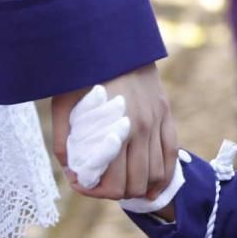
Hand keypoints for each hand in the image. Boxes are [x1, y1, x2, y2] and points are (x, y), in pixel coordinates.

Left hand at [52, 64, 176, 199]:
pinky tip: (153, 187)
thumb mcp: (64, 108)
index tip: (81, 183)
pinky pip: (172, 154)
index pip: (113, 183)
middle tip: (100, 184)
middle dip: (115, 192)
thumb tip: (74, 170)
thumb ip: (66, 142)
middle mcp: (141, 130)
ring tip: (124, 185)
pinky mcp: (166, 116)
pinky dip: (164, 176)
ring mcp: (157, 123)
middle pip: (136, 183)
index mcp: (116, 131)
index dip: (94, 191)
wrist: (116, 45)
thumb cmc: (84, 76)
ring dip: (141, 187)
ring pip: (157, 174)